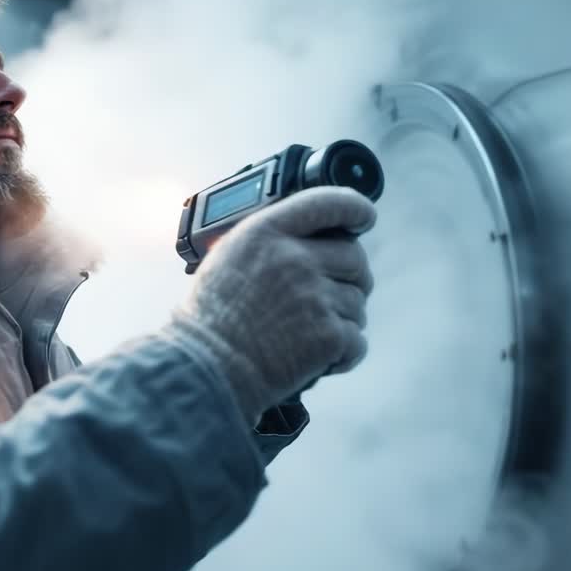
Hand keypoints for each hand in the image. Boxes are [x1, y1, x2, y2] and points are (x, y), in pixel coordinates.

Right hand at [169, 186, 375, 423]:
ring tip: (311, 334)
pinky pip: (358, 340)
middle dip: (353, 276)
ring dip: (344, 319)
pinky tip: (321, 358)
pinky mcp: (327, 335)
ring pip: (358, 302)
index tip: (365, 218)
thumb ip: (267, 242)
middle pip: (354, 256)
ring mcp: (313, 296)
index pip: (326, 202)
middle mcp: (293, 258)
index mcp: (265, 232)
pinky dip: (345, 353)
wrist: (206, 368)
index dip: (355, 208)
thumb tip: (310, 241)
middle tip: (337, 294)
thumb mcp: (227, 259)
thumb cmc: (210, 320)